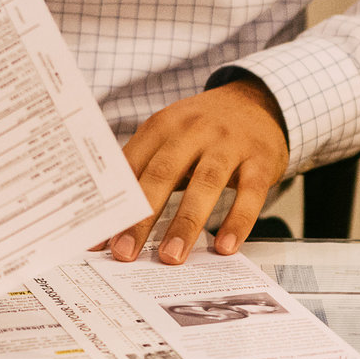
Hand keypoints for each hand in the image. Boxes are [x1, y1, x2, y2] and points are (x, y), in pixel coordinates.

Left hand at [104, 79, 288, 264]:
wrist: (255, 102)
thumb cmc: (204, 130)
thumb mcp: (170, 137)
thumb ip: (144, 169)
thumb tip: (111, 219)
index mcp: (163, 125)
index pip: (132, 166)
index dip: (113, 204)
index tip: (99, 240)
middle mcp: (195, 130)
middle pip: (164, 173)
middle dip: (143, 217)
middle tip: (125, 252)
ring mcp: (229, 144)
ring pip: (206, 183)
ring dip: (186, 223)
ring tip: (171, 256)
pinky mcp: (260, 159)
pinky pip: (250, 192)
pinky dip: (238, 220)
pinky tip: (226, 246)